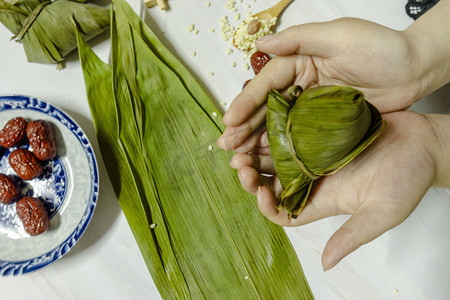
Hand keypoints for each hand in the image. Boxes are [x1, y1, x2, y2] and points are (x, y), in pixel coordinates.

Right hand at [218, 18, 423, 151]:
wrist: (416, 69)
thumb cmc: (381, 47)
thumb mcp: (339, 36)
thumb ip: (299, 38)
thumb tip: (262, 43)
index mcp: (300, 63)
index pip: (266, 85)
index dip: (246, 102)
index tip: (230, 120)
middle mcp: (302, 86)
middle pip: (267, 108)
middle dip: (245, 126)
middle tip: (227, 145)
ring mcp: (312, 108)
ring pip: (279, 126)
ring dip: (258, 141)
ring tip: (238, 157)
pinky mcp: (325, 126)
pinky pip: (299, 139)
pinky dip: (282, 149)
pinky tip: (268, 160)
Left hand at [230, 111, 439, 269]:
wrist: (425, 144)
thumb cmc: (408, 180)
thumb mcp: (381, 212)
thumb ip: (353, 236)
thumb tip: (327, 263)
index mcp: (324, 199)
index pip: (285, 211)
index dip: (268, 205)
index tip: (261, 192)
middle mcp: (315, 177)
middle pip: (274, 181)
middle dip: (253, 175)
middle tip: (240, 164)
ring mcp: (318, 153)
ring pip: (277, 156)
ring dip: (258, 151)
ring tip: (243, 143)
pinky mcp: (323, 132)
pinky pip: (293, 131)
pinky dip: (277, 128)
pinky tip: (266, 120)